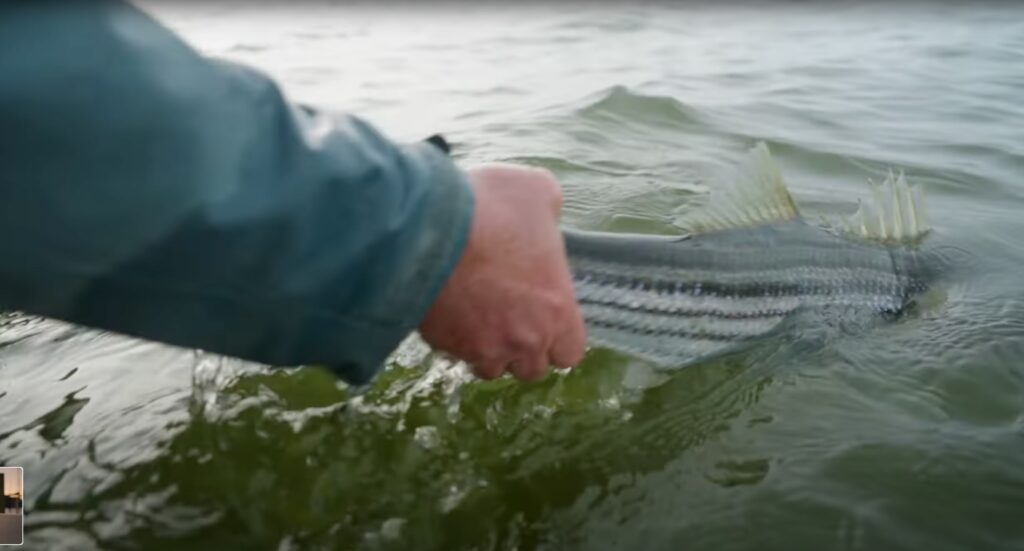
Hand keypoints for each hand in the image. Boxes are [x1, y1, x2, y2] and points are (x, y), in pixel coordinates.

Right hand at [418, 164, 585, 380]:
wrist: (427, 229)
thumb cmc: (490, 210)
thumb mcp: (536, 190)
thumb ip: (550, 207)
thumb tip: (547, 211)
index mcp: (555, 311)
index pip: (570, 353)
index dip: (559, 338)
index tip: (546, 317)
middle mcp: (522, 340)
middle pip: (530, 368)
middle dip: (522, 347)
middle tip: (510, 315)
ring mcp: (479, 347)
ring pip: (489, 367)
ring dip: (487, 348)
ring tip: (478, 316)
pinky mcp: (442, 344)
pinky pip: (452, 353)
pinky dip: (453, 338)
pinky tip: (449, 308)